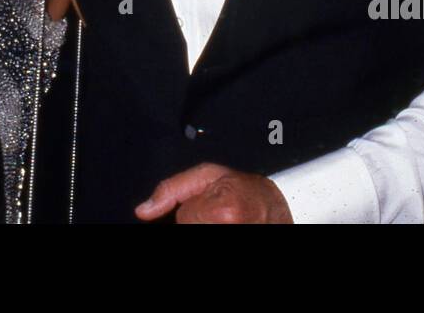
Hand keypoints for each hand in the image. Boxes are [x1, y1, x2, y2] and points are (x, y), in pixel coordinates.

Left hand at [135, 163, 292, 222]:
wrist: (281, 209)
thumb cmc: (247, 190)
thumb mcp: (210, 175)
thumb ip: (173, 189)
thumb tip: (143, 210)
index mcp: (222, 211)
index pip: (184, 218)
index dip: (195, 209)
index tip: (214, 204)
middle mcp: (228, 228)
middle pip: (189, 226)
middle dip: (199, 221)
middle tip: (219, 215)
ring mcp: (231, 235)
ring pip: (194, 230)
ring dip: (205, 226)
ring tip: (222, 220)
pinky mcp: (230, 248)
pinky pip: (203, 234)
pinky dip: (210, 229)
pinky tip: (223, 224)